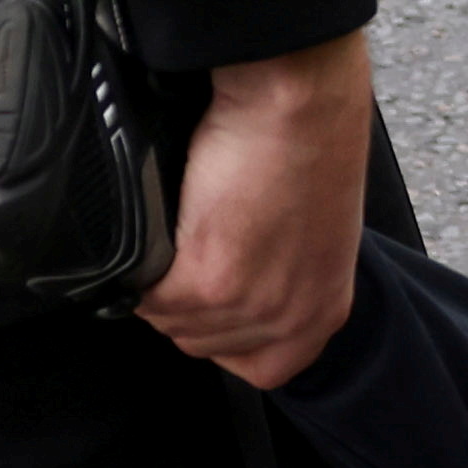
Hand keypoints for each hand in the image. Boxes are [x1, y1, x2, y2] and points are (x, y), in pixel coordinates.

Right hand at [143, 33, 376, 388]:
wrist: (298, 98)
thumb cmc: (310, 143)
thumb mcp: (312, 233)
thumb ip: (279, 277)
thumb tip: (229, 286)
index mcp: (324, 311)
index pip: (262, 369)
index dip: (226, 334)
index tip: (214, 295)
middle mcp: (292, 318)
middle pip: (200, 342)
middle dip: (185, 298)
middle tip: (192, 241)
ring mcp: (249, 303)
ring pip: (166, 318)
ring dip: (160, 273)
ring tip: (183, 219)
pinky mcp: (208, 279)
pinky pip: (144, 293)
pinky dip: (143, 258)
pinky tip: (167, 215)